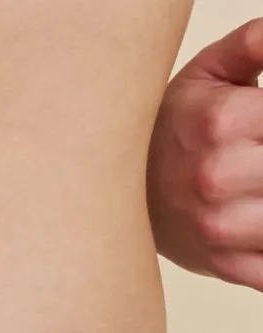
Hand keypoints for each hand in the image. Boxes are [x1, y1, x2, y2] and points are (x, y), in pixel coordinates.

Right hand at [147, 18, 262, 290]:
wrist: (110, 197)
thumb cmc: (168, 129)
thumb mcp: (209, 72)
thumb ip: (256, 43)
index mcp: (221, 122)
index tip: (261, 131)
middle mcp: (217, 178)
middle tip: (258, 158)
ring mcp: (220, 228)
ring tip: (255, 185)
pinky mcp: (225, 264)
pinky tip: (255, 217)